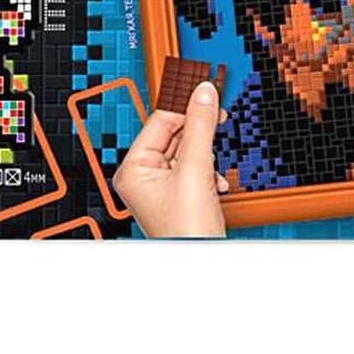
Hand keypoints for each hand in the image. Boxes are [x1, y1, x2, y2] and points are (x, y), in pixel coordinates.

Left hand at [113, 81, 227, 237]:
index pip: (161, 119)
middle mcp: (143, 175)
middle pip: (175, 133)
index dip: (186, 105)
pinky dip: (209, 169)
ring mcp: (161, 186)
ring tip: (215, 162)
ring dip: (207, 153)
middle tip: (219, 111)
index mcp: (134, 167)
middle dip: (199, 130)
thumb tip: (203, 93)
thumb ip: (201, 125)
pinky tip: (217, 181)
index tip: (206, 88)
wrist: (202, 266)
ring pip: (187, 150)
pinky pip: (195, 167)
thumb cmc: (186, 231)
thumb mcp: (196, 168)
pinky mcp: (180, 195)